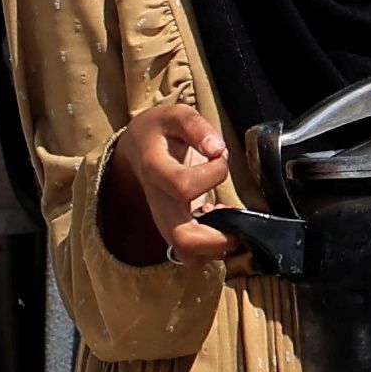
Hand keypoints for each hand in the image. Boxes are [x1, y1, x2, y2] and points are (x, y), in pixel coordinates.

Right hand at [104, 103, 229, 266]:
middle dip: (219, 236)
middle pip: (184, 239)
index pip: (183, 186)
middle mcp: (158, 203)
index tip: (221, 158)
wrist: (135, 151)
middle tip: (235, 215)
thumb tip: (217, 148)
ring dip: (216, 246)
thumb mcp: (174, 116)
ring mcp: (164, 221)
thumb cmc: (159, 133)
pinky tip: (217, 222)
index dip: (213, 174)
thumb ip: (195, 126)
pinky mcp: (172, 231)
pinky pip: (192, 255)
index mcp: (155, 170)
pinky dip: (212, 248)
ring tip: (226, 220)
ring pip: (188, 255)